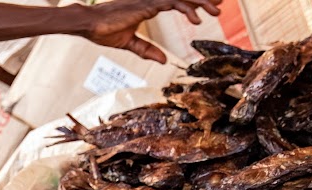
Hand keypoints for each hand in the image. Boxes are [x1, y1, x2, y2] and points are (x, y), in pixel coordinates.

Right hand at [84, 0, 223, 63]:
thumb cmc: (105, 31)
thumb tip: (163, 61)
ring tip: (217, 12)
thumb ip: (147, 50)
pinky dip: (188, 9)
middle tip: (221, 4)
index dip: (195, 3)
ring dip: (202, 2)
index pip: (178, 0)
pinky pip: (173, 2)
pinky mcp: (148, 3)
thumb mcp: (130, 43)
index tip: (210, 7)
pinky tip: (198, 20)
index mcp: (149, 5)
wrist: (90, 25)